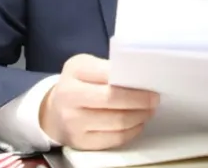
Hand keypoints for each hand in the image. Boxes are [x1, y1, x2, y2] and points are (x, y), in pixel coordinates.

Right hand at [39, 53, 158, 150]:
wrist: (53, 112)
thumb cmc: (76, 83)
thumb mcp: (85, 66)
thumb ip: (106, 67)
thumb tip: (137, 76)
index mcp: (74, 72)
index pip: (108, 74)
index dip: (132, 80)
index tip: (150, 82)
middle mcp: (70, 98)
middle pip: (113, 100)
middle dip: (140, 100)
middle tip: (154, 99)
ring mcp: (74, 123)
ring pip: (118, 122)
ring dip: (140, 116)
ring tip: (149, 110)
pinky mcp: (81, 142)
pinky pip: (115, 139)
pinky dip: (132, 130)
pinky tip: (138, 122)